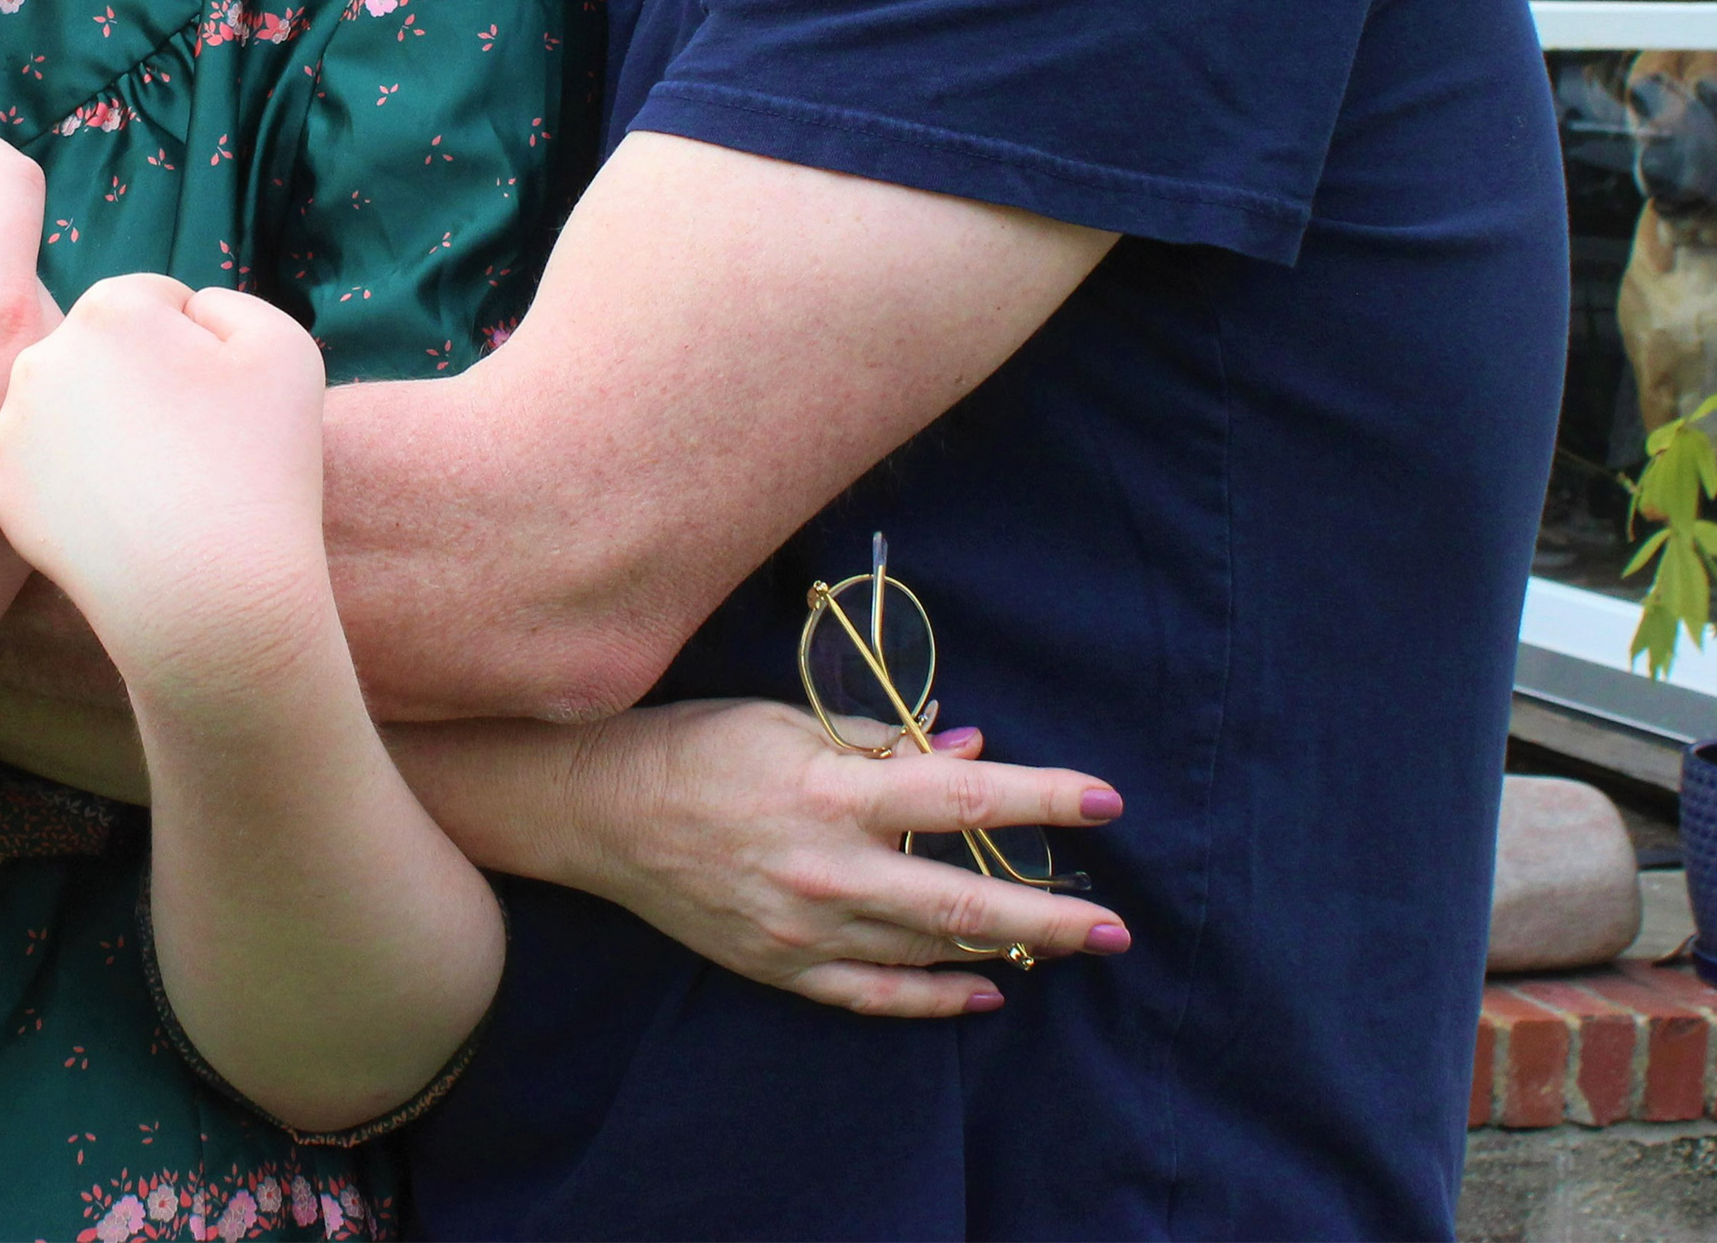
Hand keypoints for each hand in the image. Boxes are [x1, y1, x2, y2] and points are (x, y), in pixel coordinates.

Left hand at [0, 273, 332, 663]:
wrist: (210, 600)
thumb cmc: (259, 469)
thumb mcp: (283, 349)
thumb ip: (226, 302)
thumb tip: (183, 312)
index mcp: (110, 309)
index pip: (155, 302)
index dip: (198, 348)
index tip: (218, 401)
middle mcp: (42, 357)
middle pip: (103, 350)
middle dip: (141, 380)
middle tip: (187, 444)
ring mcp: (14, 431)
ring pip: (70, 407)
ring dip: (105, 426)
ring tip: (157, 483)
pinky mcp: (4, 495)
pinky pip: (50, 468)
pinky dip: (81, 483)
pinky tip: (123, 518)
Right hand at [566, 697, 1129, 1017]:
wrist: (600, 810)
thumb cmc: (699, 745)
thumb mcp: (793, 720)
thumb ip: (884, 741)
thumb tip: (974, 748)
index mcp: (836, 792)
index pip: (967, 799)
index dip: (1045, 798)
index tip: (1106, 803)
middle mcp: (830, 868)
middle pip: (966, 899)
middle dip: (1052, 916)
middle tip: (1116, 927)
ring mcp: (806, 928)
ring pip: (929, 950)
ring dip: (1003, 947)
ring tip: (1062, 942)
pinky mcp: (782, 966)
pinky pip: (875, 994)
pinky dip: (935, 996)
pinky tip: (983, 990)